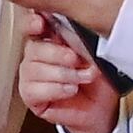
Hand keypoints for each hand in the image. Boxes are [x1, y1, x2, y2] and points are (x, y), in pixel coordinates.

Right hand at [19, 18, 123, 132]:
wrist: (102, 109)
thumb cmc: (99, 80)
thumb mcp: (95, 54)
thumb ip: (79, 39)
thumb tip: (72, 28)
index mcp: (51, 38)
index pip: (33, 25)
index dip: (33, 23)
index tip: (40, 23)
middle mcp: (38, 55)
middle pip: (33, 47)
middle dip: (57, 54)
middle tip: (77, 60)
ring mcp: (31, 75)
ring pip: (33, 69)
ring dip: (63, 74)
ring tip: (82, 79)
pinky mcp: (30, 95)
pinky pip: (33, 89)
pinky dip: (56, 89)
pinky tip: (70, 90)